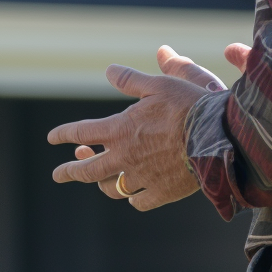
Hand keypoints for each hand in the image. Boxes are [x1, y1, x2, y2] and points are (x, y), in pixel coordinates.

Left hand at [46, 45, 237, 211]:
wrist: (218, 138)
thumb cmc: (189, 106)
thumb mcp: (158, 85)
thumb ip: (131, 80)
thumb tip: (109, 70)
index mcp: (120, 130)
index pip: (82, 131)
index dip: (64, 133)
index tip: (52, 138)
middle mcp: (125, 157)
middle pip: (87, 170)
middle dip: (69, 171)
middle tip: (58, 174)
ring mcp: (142, 179)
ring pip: (112, 188)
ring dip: (101, 184)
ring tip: (99, 181)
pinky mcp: (162, 193)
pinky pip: (139, 202)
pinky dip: (133, 199)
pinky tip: (132, 196)